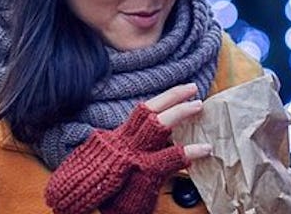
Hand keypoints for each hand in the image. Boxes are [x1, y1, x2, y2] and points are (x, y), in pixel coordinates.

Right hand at [46, 83, 210, 213]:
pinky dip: (190, 151)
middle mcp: (122, 143)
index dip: (160, 101)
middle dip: (171, 96)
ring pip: (156, 125)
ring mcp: (132, 156)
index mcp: (116, 141)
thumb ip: (126, 150)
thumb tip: (146, 140)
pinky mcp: (143, 172)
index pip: (140, 114)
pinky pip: (170, 157)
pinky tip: (204, 149)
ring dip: (179, 112)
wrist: (86, 210)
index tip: (177, 92)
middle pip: (147, 111)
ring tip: (197, 106)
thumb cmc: (103, 193)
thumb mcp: (112, 166)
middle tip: (191, 88)